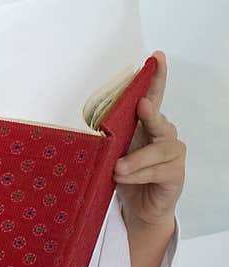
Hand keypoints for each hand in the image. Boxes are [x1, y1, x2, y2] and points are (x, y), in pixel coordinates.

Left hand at [113, 50, 185, 230]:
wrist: (140, 209)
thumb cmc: (127, 177)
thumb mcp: (114, 154)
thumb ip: (111, 139)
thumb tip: (91, 130)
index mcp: (148, 126)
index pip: (153, 97)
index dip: (156, 78)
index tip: (156, 58)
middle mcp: (164, 136)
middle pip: (159, 120)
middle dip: (150, 113)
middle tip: (141, 105)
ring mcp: (172, 155)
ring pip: (157, 149)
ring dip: (136, 159)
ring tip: (117, 168)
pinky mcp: (175, 174)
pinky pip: (157, 171)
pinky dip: (139, 174)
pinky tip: (124, 176)